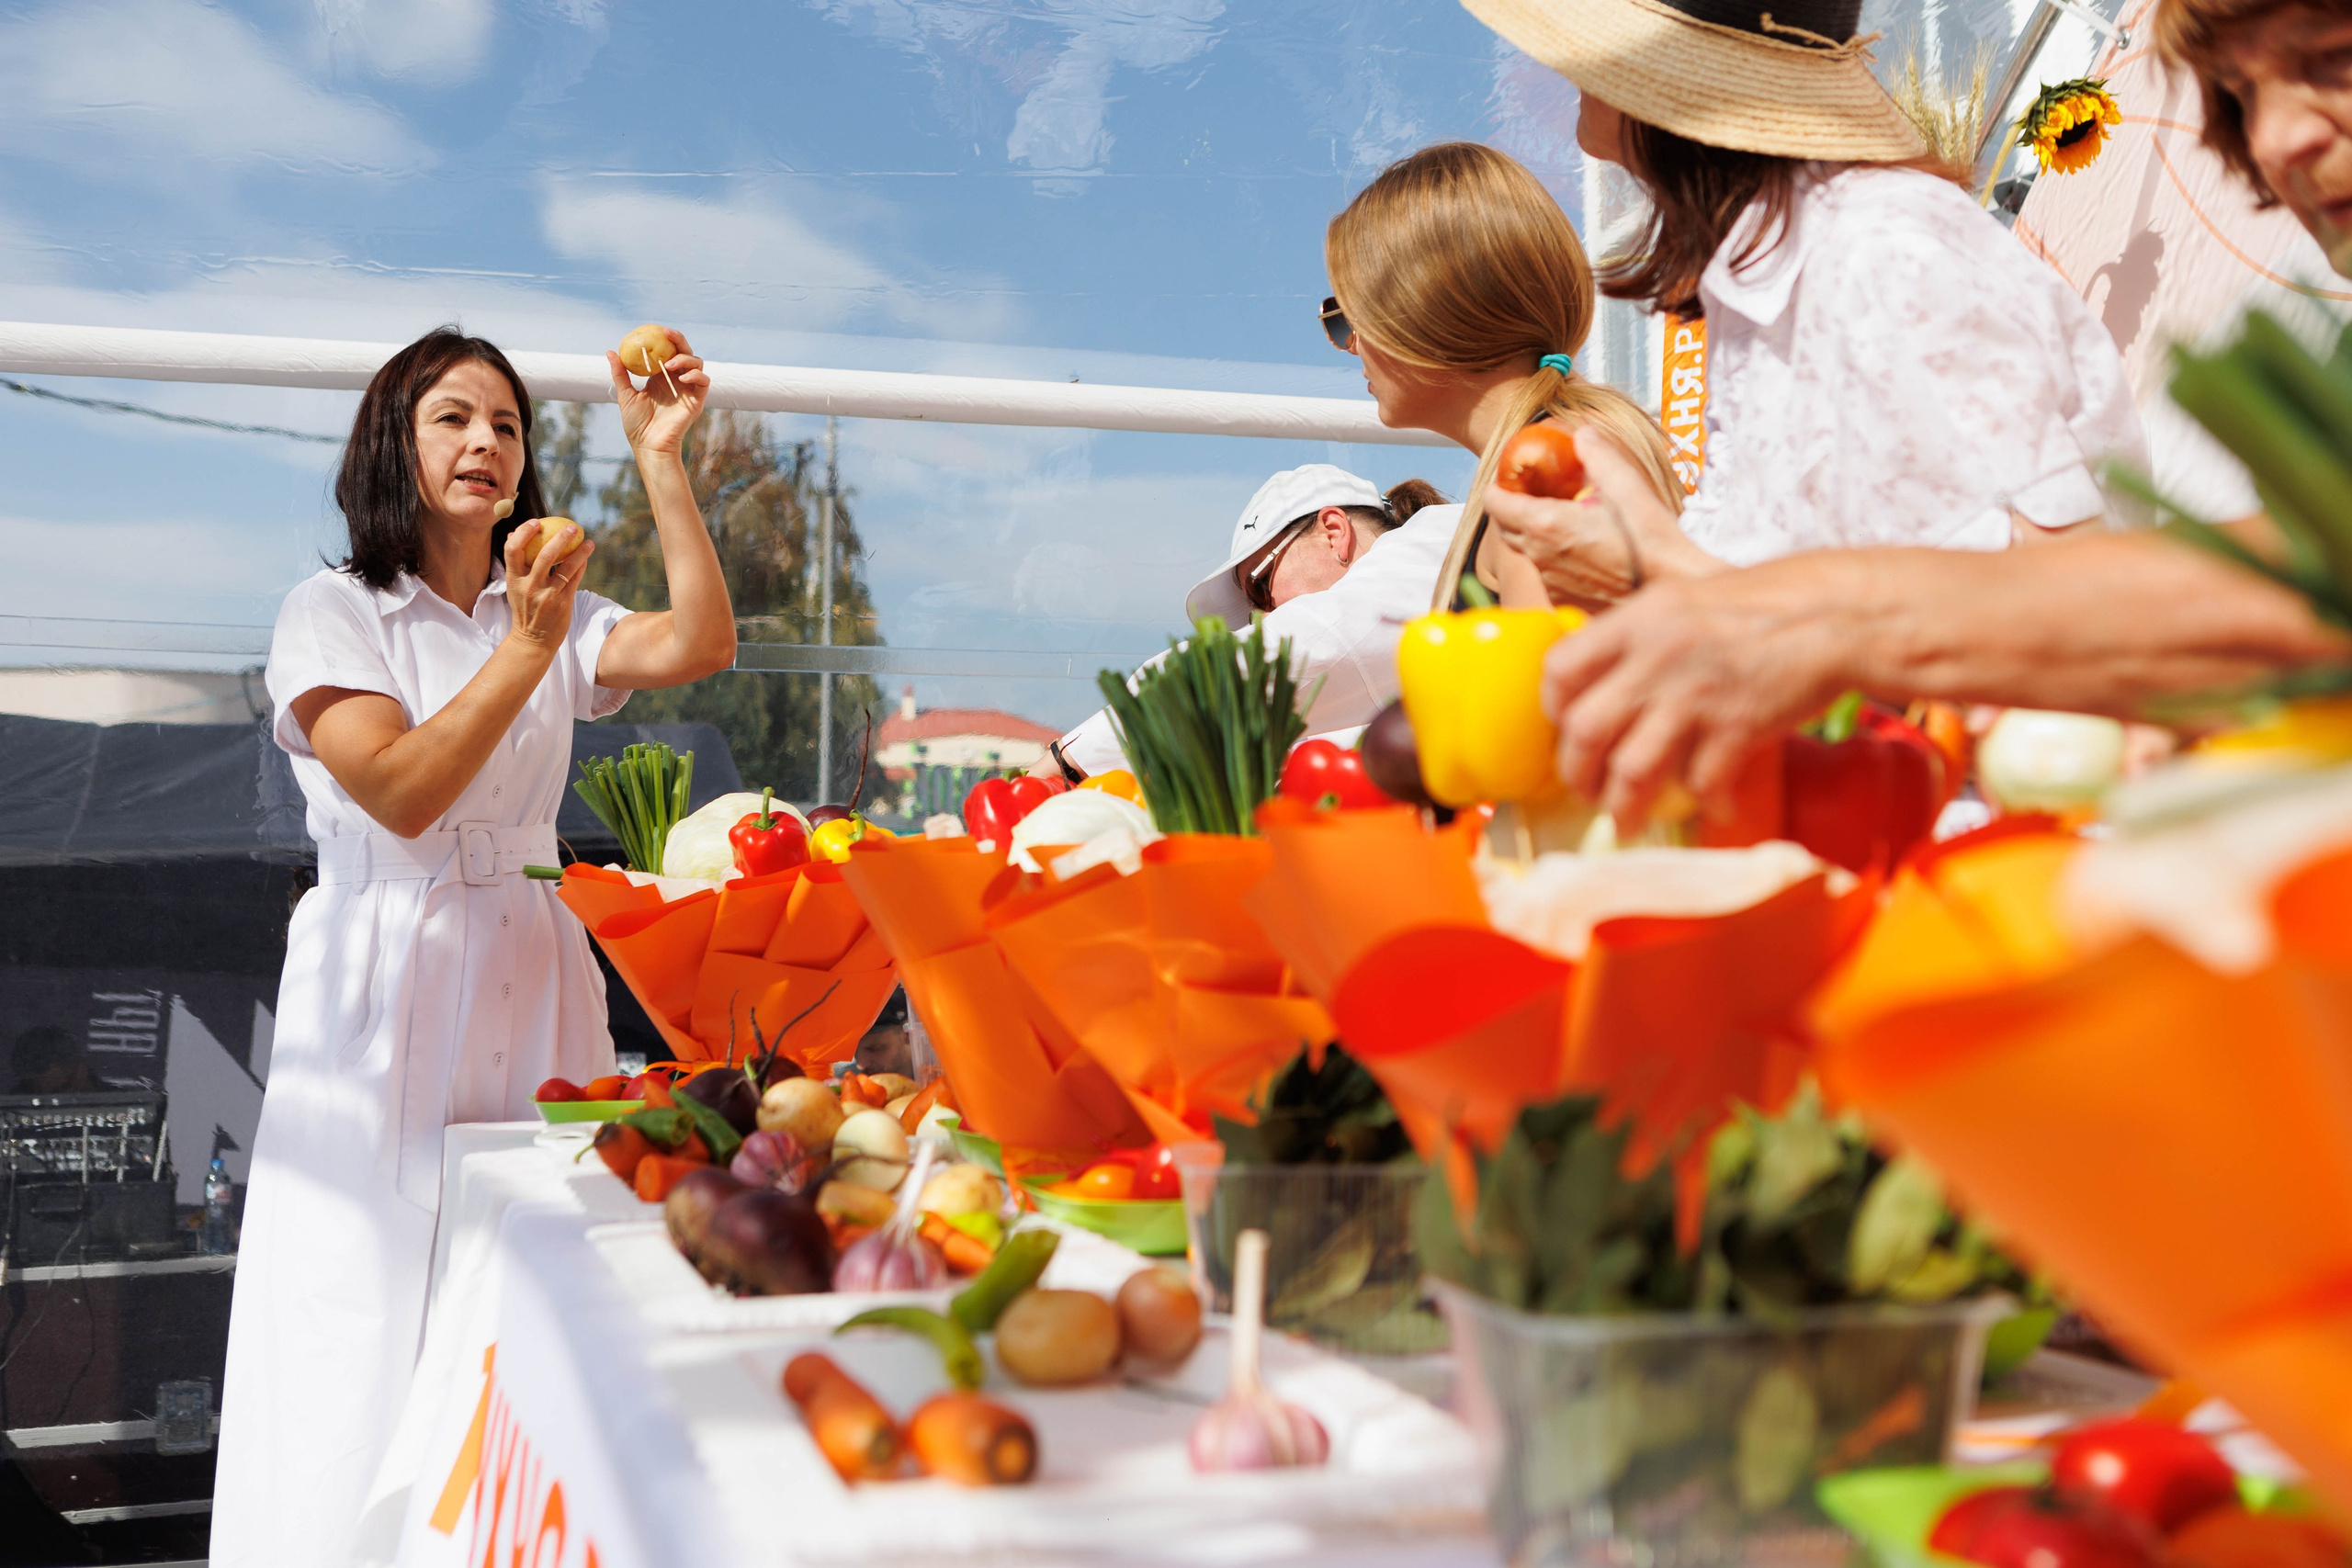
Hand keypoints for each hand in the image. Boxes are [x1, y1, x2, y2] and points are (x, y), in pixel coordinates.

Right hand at [502, 518, 595, 652]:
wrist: (532, 640)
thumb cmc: (524, 607)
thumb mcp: (514, 586)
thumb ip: (515, 562)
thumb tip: (512, 533)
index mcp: (513, 579)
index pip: (513, 550)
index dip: (523, 532)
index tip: (536, 522)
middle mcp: (529, 585)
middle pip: (543, 555)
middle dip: (559, 538)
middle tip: (571, 527)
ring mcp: (547, 594)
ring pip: (565, 566)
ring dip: (579, 551)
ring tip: (588, 541)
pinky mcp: (563, 602)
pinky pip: (575, 578)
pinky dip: (581, 565)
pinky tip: (586, 556)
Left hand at [608, 328, 708, 455]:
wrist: (648, 445)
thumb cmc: (636, 424)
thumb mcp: (625, 395)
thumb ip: (620, 374)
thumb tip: (611, 352)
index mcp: (661, 377)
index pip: (668, 351)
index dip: (666, 339)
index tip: (656, 330)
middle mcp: (677, 380)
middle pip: (685, 352)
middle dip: (679, 340)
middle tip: (667, 334)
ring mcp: (688, 389)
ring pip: (697, 363)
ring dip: (685, 358)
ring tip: (670, 364)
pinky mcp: (697, 400)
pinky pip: (703, 381)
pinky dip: (696, 374)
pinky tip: (682, 376)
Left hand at [1483, 425, 1721, 607]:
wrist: (1673, 590)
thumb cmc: (1652, 541)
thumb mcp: (1627, 487)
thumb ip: (1599, 456)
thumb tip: (1582, 434)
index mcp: (1547, 525)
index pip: (1495, 502)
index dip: (1498, 485)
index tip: (1512, 476)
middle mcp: (1540, 556)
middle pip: (1505, 528)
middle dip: (1512, 508)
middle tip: (1534, 492)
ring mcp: (1550, 582)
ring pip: (1526, 552)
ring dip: (1534, 533)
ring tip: (1562, 518)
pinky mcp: (1564, 600)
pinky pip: (1547, 574)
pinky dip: (1554, 558)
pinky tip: (1582, 549)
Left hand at [1543, 559, 1870, 828]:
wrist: (1835, 616)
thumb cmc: (1762, 607)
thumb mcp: (1684, 601)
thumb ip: (1640, 637)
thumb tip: (1604, 683)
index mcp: (1637, 621)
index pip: (1560, 668)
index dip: (1553, 708)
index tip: (1563, 730)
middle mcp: (1656, 657)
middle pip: (1585, 729)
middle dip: (1576, 772)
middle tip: (1584, 790)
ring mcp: (1694, 694)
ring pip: (1631, 769)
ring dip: (1623, 805)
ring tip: (1626, 821)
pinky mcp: (1736, 726)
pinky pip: (1701, 783)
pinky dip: (1703, 803)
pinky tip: (1712, 808)